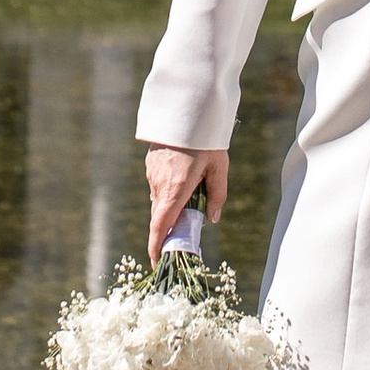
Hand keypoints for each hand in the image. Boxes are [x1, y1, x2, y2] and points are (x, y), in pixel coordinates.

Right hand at [145, 144, 227, 259]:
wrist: (187, 108)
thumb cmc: (207, 140)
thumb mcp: (219, 168)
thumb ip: (217, 196)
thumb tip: (212, 219)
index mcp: (176, 189)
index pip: (160, 226)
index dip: (156, 246)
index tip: (156, 261)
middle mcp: (159, 184)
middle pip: (160, 216)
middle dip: (168, 230)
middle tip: (183, 237)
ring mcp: (152, 173)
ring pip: (159, 200)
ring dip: (171, 207)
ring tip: (191, 199)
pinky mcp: (151, 163)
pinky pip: (158, 185)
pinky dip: (168, 191)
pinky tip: (183, 179)